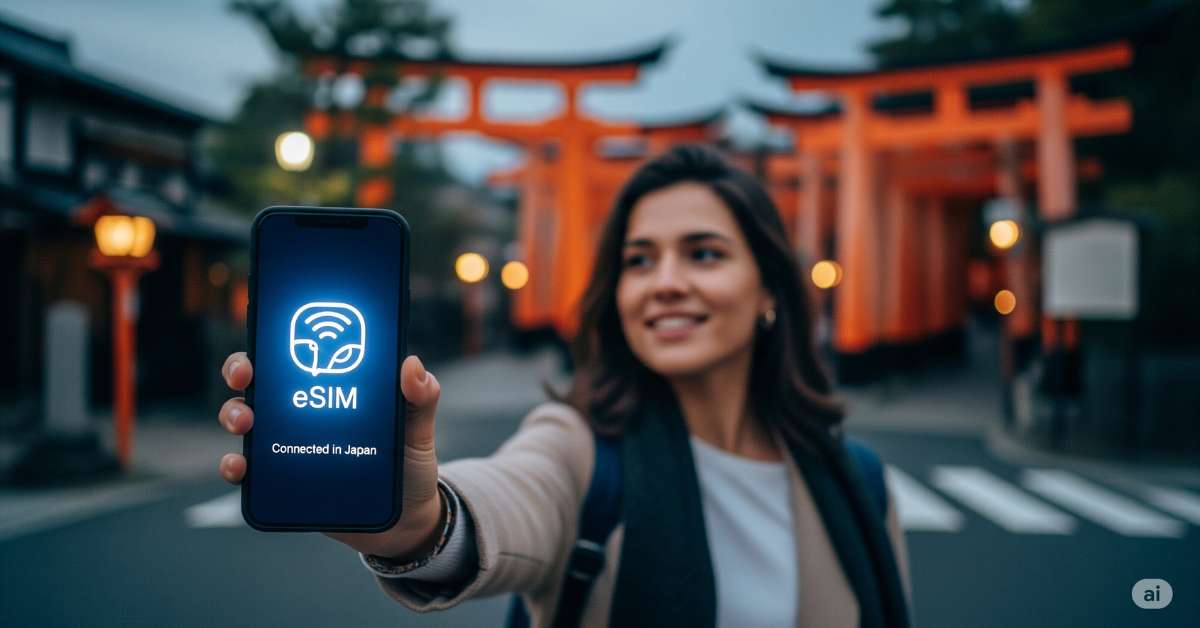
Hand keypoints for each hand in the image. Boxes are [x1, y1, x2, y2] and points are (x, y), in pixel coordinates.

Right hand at [217, 352, 444, 559]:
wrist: (406, 518)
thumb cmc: (409, 462)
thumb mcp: (417, 427)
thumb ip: (421, 397)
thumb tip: (412, 365)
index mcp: (332, 388)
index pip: (295, 355)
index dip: (273, 340)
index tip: (269, 336)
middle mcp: (302, 413)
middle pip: (257, 382)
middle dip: (239, 370)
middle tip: (245, 376)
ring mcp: (288, 446)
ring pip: (244, 421)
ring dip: (232, 414)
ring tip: (245, 423)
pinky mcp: (282, 482)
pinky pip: (248, 472)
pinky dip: (234, 466)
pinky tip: (239, 466)